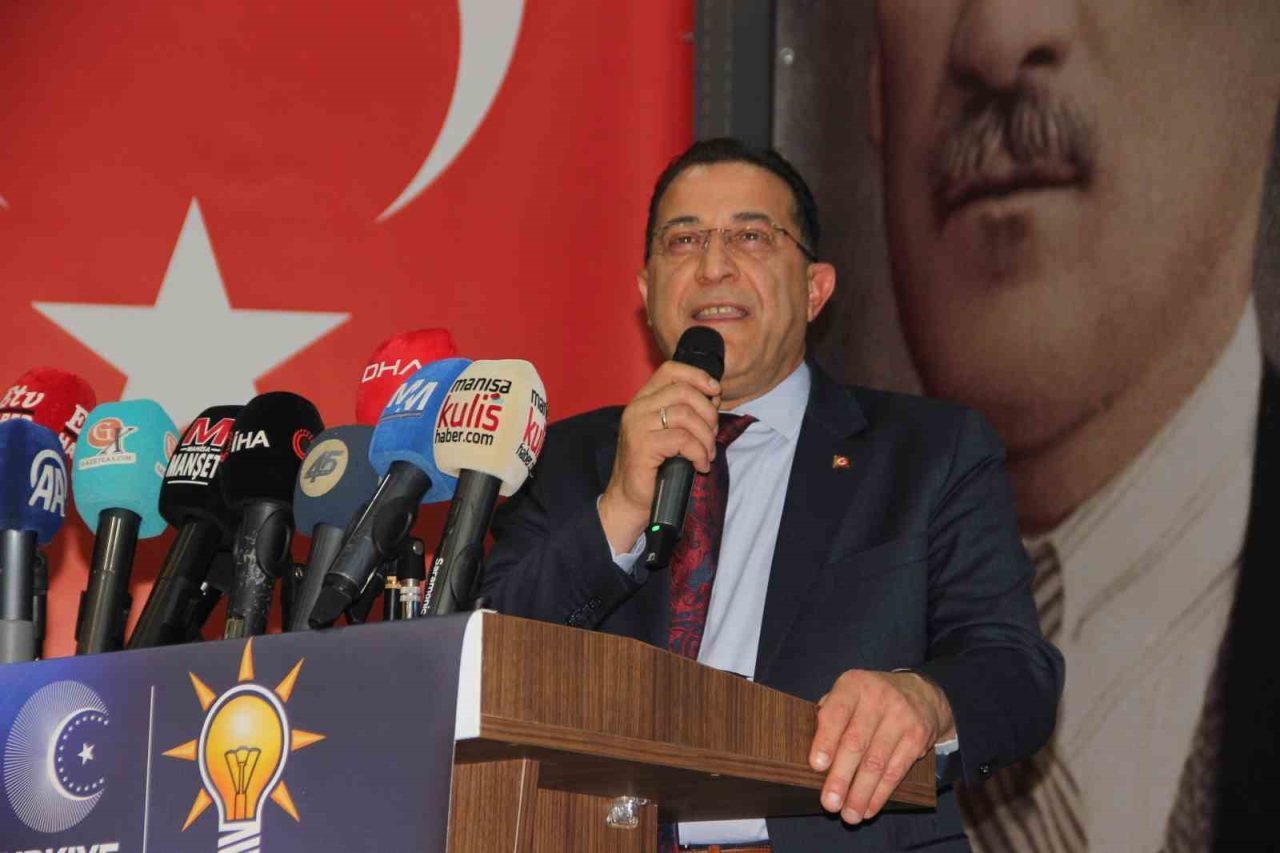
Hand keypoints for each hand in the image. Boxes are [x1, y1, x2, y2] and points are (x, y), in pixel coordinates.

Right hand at [597, 361, 720, 552]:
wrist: (629, 499)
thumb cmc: (653, 468)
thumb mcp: (668, 432)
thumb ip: (685, 412)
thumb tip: (714, 398)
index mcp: (643, 401)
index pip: (671, 371)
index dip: (697, 376)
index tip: (715, 392)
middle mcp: (637, 408)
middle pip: (683, 391)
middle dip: (708, 413)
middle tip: (712, 435)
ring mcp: (638, 426)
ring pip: (686, 416)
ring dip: (706, 437)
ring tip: (707, 454)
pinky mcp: (643, 446)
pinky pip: (683, 440)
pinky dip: (699, 453)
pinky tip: (700, 465)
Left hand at [808, 670, 954, 823]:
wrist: (920, 694)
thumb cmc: (869, 700)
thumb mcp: (848, 694)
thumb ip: (829, 716)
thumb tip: (812, 754)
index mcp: (853, 685)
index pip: (836, 713)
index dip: (826, 740)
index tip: (817, 766)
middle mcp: (878, 698)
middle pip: (856, 743)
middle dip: (841, 777)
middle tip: (830, 803)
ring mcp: (901, 717)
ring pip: (877, 762)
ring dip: (861, 793)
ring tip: (849, 815)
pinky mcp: (918, 737)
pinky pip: (896, 771)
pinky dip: (880, 794)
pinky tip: (869, 808)